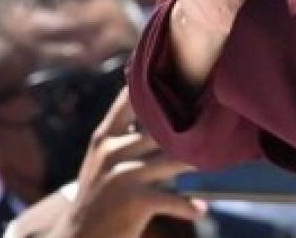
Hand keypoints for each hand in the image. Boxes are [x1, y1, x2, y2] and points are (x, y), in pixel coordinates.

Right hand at [42, 89, 203, 237]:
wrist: (79, 237)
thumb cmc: (97, 196)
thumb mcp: (100, 160)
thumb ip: (121, 135)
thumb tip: (154, 110)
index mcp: (104, 136)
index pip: (130, 100)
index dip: (155, 86)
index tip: (183, 75)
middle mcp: (112, 150)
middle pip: (157, 127)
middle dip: (186, 125)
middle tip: (214, 118)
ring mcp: (122, 174)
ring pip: (170, 159)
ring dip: (195, 162)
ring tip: (217, 159)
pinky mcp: (133, 200)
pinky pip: (171, 199)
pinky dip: (187, 205)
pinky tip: (199, 209)